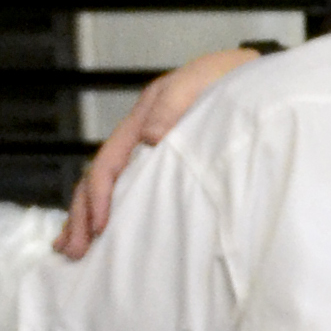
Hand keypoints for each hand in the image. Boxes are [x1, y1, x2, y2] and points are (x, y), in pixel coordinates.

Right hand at [57, 47, 261, 258]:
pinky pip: (136, 191)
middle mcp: (141, 140)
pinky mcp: (169, 167)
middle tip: (74, 251)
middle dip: (83, 215)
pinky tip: (104, 236)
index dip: (100, 194)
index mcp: (143, 120)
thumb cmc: (230, 79)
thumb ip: (175, 104)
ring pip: (112, 189)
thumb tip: (149, 137)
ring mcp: (152, 154)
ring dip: (89, 219)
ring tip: (75, 251)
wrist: (256, 79)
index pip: (111, 162)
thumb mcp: (202, 81)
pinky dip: (117, 213)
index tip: (99, 226)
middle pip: (101, 180)